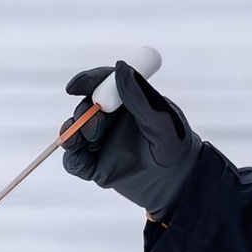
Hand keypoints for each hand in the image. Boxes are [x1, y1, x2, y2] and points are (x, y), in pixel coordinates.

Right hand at [61, 62, 198, 219]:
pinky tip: (79, 157)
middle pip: (86, 108)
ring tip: (88, 138)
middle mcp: (111, 119)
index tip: (74, 87)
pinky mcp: (95, 167)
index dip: (86, 82)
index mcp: (127, 102)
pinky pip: (74, 161)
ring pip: (76, 133)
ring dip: (74, 133)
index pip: (103, 85)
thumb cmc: (175, 147)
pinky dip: (72, 158)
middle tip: (96, 121)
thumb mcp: (161, 121)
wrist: (178, 184)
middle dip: (84, 112)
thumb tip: (120, 66)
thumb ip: (139, 97)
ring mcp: (101, 143)